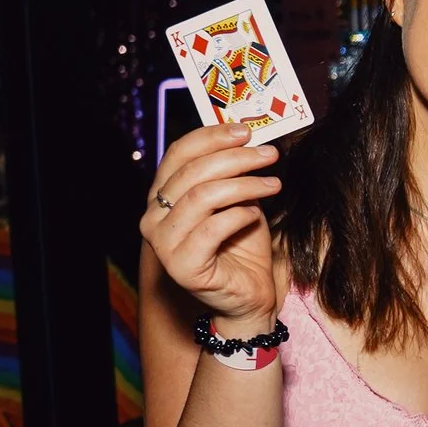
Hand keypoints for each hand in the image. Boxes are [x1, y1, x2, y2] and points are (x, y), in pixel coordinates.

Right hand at [141, 123, 280, 330]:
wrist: (250, 296)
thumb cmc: (243, 246)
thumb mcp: (239, 200)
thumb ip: (233, 173)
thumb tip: (247, 136)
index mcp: (161, 197)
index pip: (177, 153)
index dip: (211, 137)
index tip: (246, 130)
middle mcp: (153, 218)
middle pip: (192, 172)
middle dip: (236, 157)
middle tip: (270, 154)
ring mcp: (163, 244)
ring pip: (203, 196)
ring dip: (245, 185)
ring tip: (274, 184)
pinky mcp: (182, 266)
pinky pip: (212, 228)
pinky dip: (240, 215)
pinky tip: (256, 215)